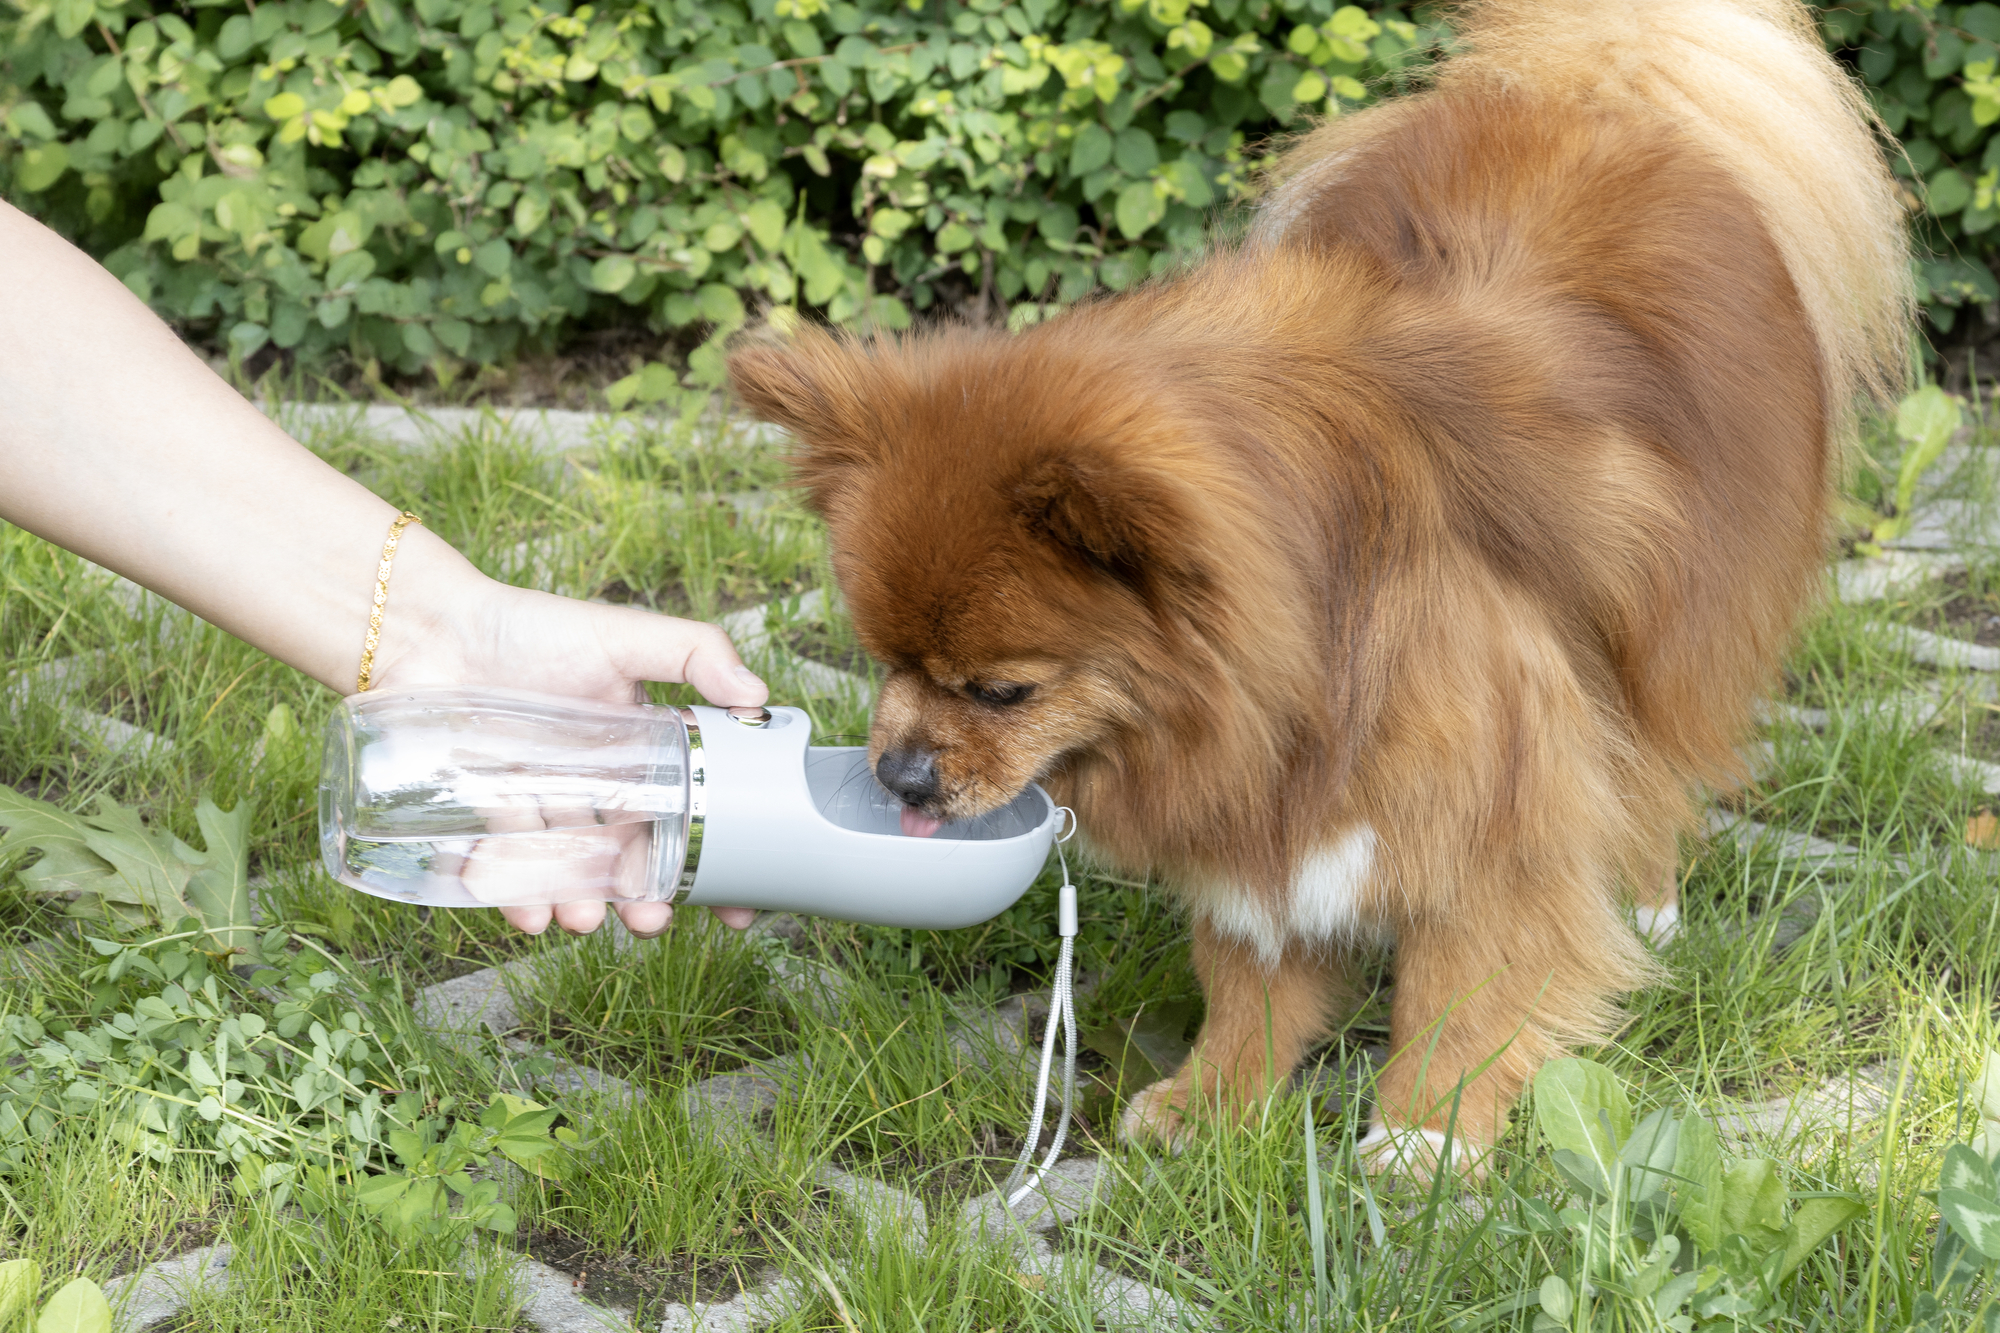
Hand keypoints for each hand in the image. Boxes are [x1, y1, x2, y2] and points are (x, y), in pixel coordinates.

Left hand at [370, 570, 765, 938]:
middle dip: (645, 899)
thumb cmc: (531, 628)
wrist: (432, 632)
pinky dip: (517, 897)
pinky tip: (529, 913)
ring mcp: (542, 807)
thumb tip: (758, 696)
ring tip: (583, 918)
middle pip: (631, 858)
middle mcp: (596, 788)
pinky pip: (506, 869)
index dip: (713, 861)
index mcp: (640, 753)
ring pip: (572, 872)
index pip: (687, 814)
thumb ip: (696, 654)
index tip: (738, 906)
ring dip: (582, 904)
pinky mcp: (487, 818)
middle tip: (651, 921)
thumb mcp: (624, 634)